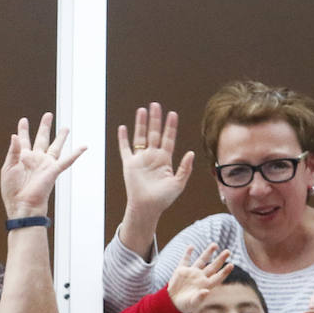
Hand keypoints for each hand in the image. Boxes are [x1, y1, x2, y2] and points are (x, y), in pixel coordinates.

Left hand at [0, 113, 85, 217]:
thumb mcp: (8, 168)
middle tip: (48, 115)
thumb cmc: (12, 191)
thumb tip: (14, 136)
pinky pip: (67, 161)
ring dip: (61, 137)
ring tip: (66, 128)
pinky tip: (83, 146)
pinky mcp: (53, 171)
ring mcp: (45, 165)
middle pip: (41, 139)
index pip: (23, 140)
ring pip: (55, 147)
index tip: (24, 120)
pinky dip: (76, 154)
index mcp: (22, 159)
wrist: (22, 205)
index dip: (23, 130)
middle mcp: (35, 160)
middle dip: (45, 127)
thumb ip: (13, 151)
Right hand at [117, 103, 193, 219]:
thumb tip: (191, 153)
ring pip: (140, 136)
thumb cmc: (163, 199)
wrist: (147, 208)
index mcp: (165, 160)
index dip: (170, 127)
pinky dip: (123, 138)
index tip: (172, 114)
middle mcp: (152, 156)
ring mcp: (140, 159)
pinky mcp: (129, 164)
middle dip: (155, 119)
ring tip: (142, 110)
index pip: (168, 138)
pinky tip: (122, 127)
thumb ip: (185, 168)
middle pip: (154, 133)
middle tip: (156, 105)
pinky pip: (125, 148)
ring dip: (141, 124)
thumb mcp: (178, 183)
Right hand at [167, 244, 233, 312]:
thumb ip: (199, 297)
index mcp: (205, 285)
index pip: (217, 277)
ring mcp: (191, 273)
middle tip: (228, 251)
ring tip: (215, 244)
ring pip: (201, 260)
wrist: (172, 302)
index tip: (231, 265)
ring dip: (208, 252)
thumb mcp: (192, 303)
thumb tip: (206, 292)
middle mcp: (200, 277)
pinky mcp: (181, 270)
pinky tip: (191, 247)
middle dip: (220, 259)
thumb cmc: (185, 305)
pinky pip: (185, 260)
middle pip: (213, 266)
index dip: (224, 272)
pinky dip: (187, 253)